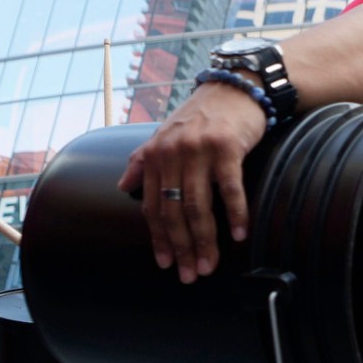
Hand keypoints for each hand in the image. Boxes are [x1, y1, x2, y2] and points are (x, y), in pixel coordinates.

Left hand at [116, 83, 268, 282]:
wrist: (235, 87)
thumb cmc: (203, 115)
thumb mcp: (166, 134)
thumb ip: (143, 160)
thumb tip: (122, 186)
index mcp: (156, 155)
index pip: (153, 206)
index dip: (159, 238)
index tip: (167, 263)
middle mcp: (172, 154)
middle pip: (174, 212)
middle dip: (182, 248)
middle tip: (191, 275)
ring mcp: (199, 151)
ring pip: (198, 207)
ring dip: (205, 241)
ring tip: (210, 265)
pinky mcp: (226, 148)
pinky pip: (230, 189)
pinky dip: (236, 215)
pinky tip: (240, 235)